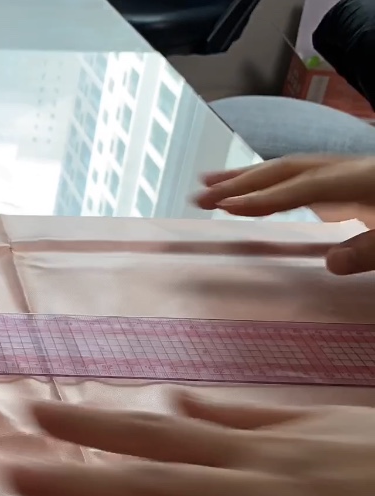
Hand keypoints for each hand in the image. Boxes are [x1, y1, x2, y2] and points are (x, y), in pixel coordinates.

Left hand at [6, 393, 374, 495]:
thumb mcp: (323, 424)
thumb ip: (248, 417)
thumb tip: (181, 404)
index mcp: (258, 452)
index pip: (156, 435)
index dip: (92, 423)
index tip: (31, 411)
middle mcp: (258, 490)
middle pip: (151, 481)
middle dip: (77, 474)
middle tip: (6, 470)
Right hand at [195, 155, 374, 274]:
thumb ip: (368, 251)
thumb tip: (332, 264)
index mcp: (363, 180)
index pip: (302, 187)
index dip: (263, 197)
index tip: (225, 206)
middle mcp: (348, 170)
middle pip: (287, 171)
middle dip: (240, 183)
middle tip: (201, 197)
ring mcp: (347, 173)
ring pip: (290, 169)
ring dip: (246, 177)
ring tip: (207, 185)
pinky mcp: (347, 182)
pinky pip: (300, 177)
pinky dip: (269, 183)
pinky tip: (249, 192)